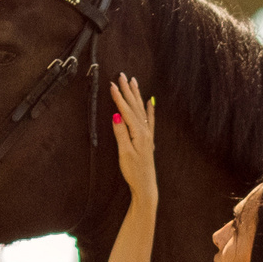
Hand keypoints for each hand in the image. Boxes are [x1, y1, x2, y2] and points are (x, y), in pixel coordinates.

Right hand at [110, 74, 155, 204]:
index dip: (119, 98)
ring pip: (141, 110)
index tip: (112, 84)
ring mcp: (148, 135)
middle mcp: (145, 131)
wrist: (146, 185)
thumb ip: (121, 133)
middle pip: (135, 106)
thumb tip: (116, 115)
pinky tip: (150, 101)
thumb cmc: (134, 172)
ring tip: (133, 81)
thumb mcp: (125, 153)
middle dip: (128, 90)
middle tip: (122, 75)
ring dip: (137, 95)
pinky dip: (149, 109)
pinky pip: (150, 120)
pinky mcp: (148, 140)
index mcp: (138, 133)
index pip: (126, 111)